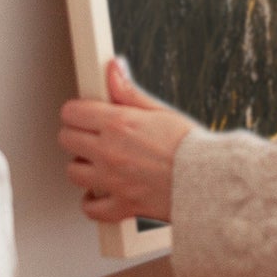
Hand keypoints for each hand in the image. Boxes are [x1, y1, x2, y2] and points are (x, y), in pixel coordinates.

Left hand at [58, 57, 193, 223]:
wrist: (209, 181)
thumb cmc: (190, 146)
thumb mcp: (159, 111)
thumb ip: (129, 92)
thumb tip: (113, 69)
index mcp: (119, 124)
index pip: (72, 112)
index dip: (77, 111)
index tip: (85, 113)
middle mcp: (109, 152)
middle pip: (66, 139)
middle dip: (77, 135)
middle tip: (93, 135)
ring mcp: (112, 181)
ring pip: (73, 172)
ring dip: (83, 166)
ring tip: (100, 162)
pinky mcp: (120, 205)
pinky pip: (90, 208)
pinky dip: (92, 201)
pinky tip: (102, 191)